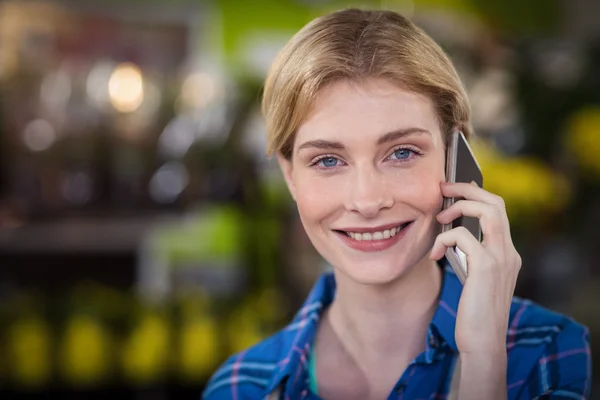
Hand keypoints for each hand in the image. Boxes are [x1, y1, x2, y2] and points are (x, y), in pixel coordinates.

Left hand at [430, 182, 521, 354]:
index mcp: (507, 254)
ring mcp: (500, 258)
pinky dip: (444, 239)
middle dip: (467, 190)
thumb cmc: (474, 314)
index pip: (498, 211)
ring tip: (439, 218)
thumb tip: (451, 238)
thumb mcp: (475, 280)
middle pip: (496, 203)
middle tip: (442, 188)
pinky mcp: (486, 267)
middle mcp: (508, 252)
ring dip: (459, 207)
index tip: (454, 193)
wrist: (483, 342)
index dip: (477, 196)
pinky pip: (462, 236)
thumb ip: (471, 258)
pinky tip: (434, 255)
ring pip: (487, 211)